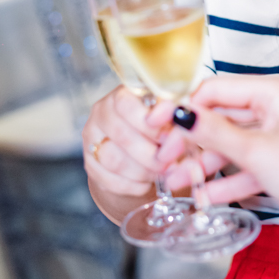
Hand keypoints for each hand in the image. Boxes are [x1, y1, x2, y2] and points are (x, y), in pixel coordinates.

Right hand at [83, 85, 173, 200]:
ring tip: (162, 172)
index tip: (169, 136)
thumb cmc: (162, 128)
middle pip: (121, 135)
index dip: (149, 123)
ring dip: (143, 170)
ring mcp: (92, 139)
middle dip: (151, 153)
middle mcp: (102, 112)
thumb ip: (176, 115)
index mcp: (123, 94)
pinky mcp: (90, 164)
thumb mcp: (171, 116)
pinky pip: (109, 180)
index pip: (125, 104)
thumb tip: (187, 121)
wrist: (141, 153)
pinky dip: (133, 185)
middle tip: (170, 161)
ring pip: (114, 160)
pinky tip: (147, 182)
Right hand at [152, 74, 278, 245]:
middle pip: (224, 117)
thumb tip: (182, 113)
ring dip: (205, 164)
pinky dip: (228, 178)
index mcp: (278, 91)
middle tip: (165, 159)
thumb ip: (214, 132)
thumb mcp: (254, 152)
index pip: (218, 89)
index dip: (186, 109)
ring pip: (234, 143)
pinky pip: (249, 163)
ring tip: (176, 184)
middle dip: (193, 142)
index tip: (158, 127)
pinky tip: (203, 196)